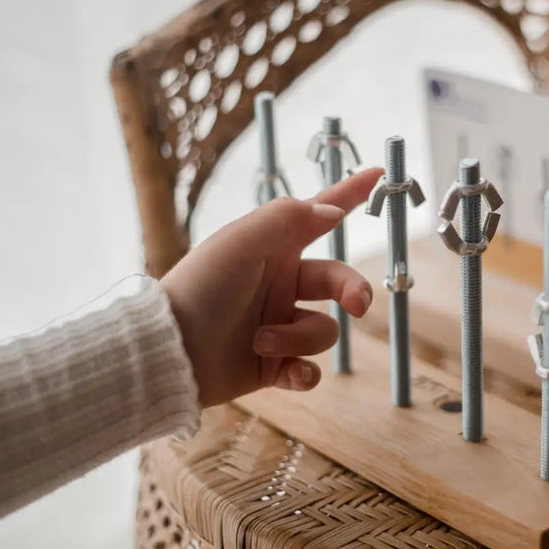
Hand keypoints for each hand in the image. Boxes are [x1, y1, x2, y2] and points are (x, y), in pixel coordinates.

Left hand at [161, 168, 382, 406]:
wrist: (168, 352)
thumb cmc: (201, 287)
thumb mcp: (243, 240)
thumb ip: (290, 218)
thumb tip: (333, 211)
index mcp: (274, 249)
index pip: (320, 215)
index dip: (350, 194)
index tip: (380, 174)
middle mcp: (280, 285)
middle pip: (339, 282)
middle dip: (354, 291)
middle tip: (357, 305)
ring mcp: (279, 326)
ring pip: (324, 332)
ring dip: (299, 338)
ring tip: (261, 341)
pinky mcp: (273, 367)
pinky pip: (310, 370)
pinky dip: (303, 373)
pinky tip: (288, 374)